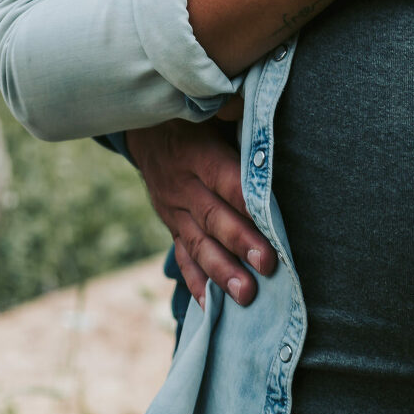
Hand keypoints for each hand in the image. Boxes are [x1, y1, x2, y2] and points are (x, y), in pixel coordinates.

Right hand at [126, 119, 273, 306]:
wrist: (141, 128)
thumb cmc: (191, 116)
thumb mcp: (207, 108)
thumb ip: (231, 113)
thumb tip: (251, 106)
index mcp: (198, 155)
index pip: (227, 182)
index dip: (249, 204)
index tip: (272, 226)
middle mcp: (183, 187)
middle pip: (214, 218)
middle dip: (240, 245)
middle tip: (266, 269)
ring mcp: (173, 210)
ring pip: (198, 244)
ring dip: (222, 272)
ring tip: (245, 297)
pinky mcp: (170, 225)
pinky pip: (182, 256)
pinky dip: (196, 281)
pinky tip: (210, 307)